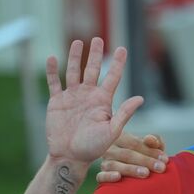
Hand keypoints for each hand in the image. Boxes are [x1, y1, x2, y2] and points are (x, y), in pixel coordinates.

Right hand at [44, 38, 140, 165]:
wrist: (71, 156)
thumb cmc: (94, 147)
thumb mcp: (112, 131)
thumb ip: (124, 113)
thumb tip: (141, 98)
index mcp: (103, 101)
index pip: (113, 77)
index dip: (117, 63)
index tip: (122, 48)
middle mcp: (88, 96)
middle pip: (92, 69)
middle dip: (95, 54)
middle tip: (98, 38)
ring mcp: (72, 97)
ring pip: (73, 72)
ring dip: (75, 57)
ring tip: (78, 42)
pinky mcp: (56, 102)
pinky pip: (53, 83)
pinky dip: (52, 71)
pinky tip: (53, 58)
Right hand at [96, 132, 167, 181]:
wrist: (135, 167)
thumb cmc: (144, 154)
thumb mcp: (150, 146)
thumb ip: (154, 141)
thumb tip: (151, 140)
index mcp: (120, 138)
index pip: (134, 143)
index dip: (150, 151)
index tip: (165, 159)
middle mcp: (110, 149)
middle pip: (127, 154)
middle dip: (145, 161)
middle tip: (161, 168)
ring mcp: (105, 162)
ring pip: (114, 165)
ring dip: (131, 169)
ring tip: (145, 173)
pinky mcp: (101, 175)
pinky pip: (101, 176)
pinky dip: (108, 176)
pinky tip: (118, 177)